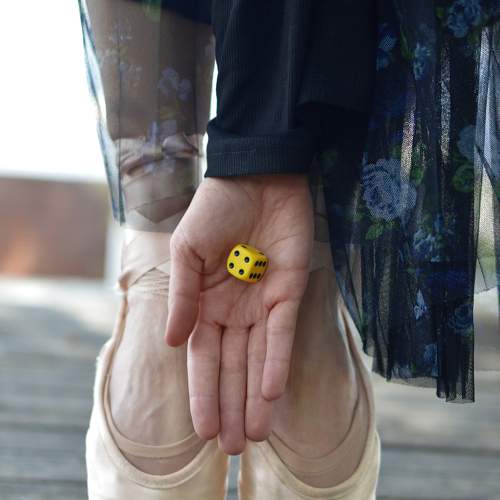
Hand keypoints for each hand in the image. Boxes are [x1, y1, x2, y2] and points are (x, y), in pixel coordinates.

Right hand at [165, 173, 313, 453]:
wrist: (256, 176)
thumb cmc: (215, 209)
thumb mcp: (186, 250)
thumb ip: (182, 296)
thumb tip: (170, 343)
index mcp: (205, 303)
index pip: (203, 357)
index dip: (203, 392)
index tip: (204, 430)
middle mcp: (234, 310)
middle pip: (233, 367)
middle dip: (232, 405)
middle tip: (235, 447)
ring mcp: (262, 303)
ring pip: (260, 359)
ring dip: (257, 396)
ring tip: (256, 435)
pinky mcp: (290, 291)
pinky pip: (282, 333)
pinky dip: (277, 362)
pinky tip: (271, 392)